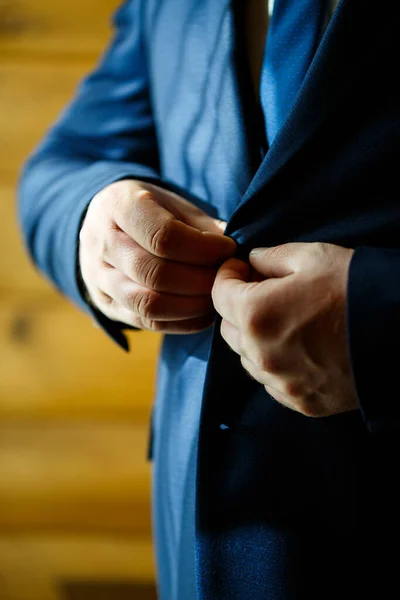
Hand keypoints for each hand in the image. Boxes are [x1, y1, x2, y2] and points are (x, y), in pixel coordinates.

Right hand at [79, 180, 235, 332]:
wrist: (101, 223)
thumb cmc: (148, 210)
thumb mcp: (172, 202)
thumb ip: (202, 225)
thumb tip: (234, 252)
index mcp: (118, 206)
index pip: (162, 236)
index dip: (202, 248)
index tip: (227, 249)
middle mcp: (102, 243)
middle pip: (155, 274)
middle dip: (200, 280)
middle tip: (226, 278)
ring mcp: (99, 278)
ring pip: (148, 304)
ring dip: (191, 306)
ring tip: (216, 297)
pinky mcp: (105, 304)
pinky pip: (145, 322)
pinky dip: (181, 323)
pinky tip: (203, 313)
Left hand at [212, 242, 357, 416]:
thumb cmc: (356, 288)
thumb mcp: (312, 256)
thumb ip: (271, 257)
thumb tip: (252, 262)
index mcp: (256, 314)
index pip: (218, 294)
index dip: (226, 276)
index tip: (240, 268)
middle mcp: (260, 354)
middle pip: (228, 329)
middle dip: (237, 307)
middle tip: (260, 291)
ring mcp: (281, 383)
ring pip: (247, 359)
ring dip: (253, 338)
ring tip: (280, 321)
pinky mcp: (301, 402)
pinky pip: (271, 383)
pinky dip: (273, 364)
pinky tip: (296, 349)